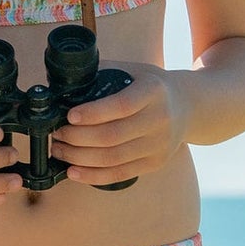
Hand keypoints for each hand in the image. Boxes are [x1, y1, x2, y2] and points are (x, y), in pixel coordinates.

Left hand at [51, 64, 187, 184]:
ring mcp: (159, 145)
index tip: (69, 116)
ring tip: (59, 150)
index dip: (93, 113)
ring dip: (79, 157)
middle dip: (77, 138)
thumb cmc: (150, 86)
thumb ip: (103, 71)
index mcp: (153, 92)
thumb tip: (64, 78)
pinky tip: (73, 171)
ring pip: (113, 158)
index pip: (122, 106)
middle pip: (112, 136)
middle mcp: (159, 120)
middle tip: (56, 134)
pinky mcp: (155, 163)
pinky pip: (120, 174)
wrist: (188, 106)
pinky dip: (93, 175)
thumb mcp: (134, 70)